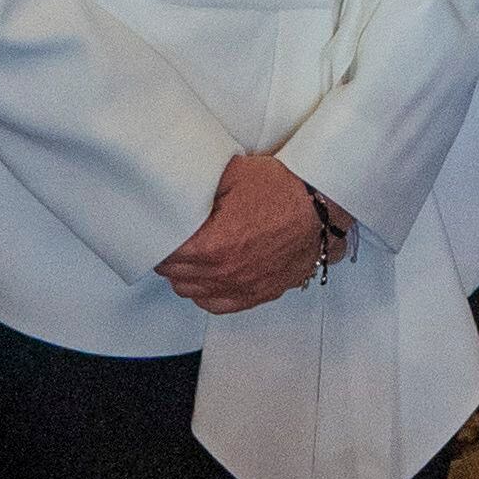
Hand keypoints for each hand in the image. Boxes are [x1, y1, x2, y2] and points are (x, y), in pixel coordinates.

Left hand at [157, 153, 339, 316]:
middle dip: (169, 257)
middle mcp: (225, 272)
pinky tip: (207, 278)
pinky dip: (208, 293)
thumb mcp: (232, 173)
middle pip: (175, 275)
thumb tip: (180, 189)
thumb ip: (200, 187)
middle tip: (171, 240)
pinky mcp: (260, 292)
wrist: (322, 206)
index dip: (157, 241)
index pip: (165, 256)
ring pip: (193, 292)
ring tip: (188, 257)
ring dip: (186, 276)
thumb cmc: (284, 190)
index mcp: (212, 245)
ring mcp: (243, 286)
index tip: (156, 232)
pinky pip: (219, 305)